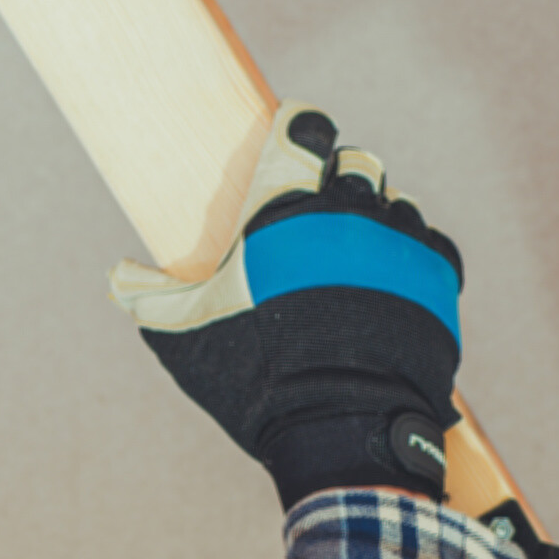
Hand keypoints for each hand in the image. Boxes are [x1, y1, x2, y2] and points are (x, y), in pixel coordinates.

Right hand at [112, 105, 461, 506]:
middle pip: (357, 165)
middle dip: (341, 183)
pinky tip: (395, 283)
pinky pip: (432, 244)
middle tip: (323, 222)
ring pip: (397, 202)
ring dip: (379, 220)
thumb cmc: (257, 378)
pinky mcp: (438, 279)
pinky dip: (415, 257)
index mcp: (288, 210)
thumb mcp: (186, 339)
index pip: (305, 131)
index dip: (302, 131)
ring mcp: (399, 243)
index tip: (297, 143)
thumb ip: (151, 297)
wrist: (341, 427)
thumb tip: (120, 276)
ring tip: (359, 259)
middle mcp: (349, 213)